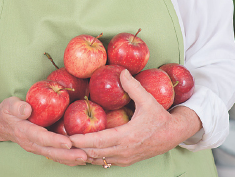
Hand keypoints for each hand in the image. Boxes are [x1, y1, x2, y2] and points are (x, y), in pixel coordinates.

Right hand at [0, 96, 87, 165]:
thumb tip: (27, 109)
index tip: (68, 143)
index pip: (41, 138)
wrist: (3, 124)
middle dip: (68, 155)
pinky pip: (55, 155)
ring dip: (70, 159)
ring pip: (55, 156)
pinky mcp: (42, 148)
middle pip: (51, 152)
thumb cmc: (8, 112)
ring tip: (86, 158)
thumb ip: (17, 107)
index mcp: (24, 132)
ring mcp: (37, 148)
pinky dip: (67, 158)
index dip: (55, 141)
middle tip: (83, 155)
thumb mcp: (9, 105)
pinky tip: (80, 159)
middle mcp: (31, 143)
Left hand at [69, 69, 201, 166]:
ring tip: (67, 148)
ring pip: (98, 160)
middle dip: (76, 149)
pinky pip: (104, 162)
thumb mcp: (148, 100)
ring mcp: (124, 159)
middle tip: (60, 142)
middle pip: (94, 154)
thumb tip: (121, 72)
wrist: (174, 135)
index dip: (81, 140)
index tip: (67, 136)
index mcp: (127, 137)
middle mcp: (124, 151)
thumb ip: (133, 86)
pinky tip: (82, 151)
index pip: (98, 142)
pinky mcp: (125, 161)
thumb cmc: (160, 117)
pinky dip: (92, 157)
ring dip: (82, 155)